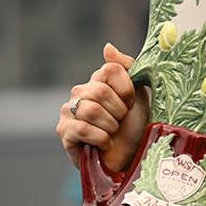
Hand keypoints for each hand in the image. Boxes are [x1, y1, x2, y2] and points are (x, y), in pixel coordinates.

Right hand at [56, 43, 149, 171]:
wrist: (130, 159)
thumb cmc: (136, 127)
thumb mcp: (141, 94)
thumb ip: (128, 68)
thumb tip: (107, 47)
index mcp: (99, 79)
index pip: (111, 69)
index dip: (126, 90)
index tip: (131, 104)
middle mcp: (80, 91)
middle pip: (99, 90)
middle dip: (119, 111)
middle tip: (121, 122)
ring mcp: (69, 110)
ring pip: (91, 110)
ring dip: (110, 127)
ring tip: (112, 133)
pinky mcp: (64, 131)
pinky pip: (82, 129)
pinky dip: (101, 138)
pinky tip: (104, 143)